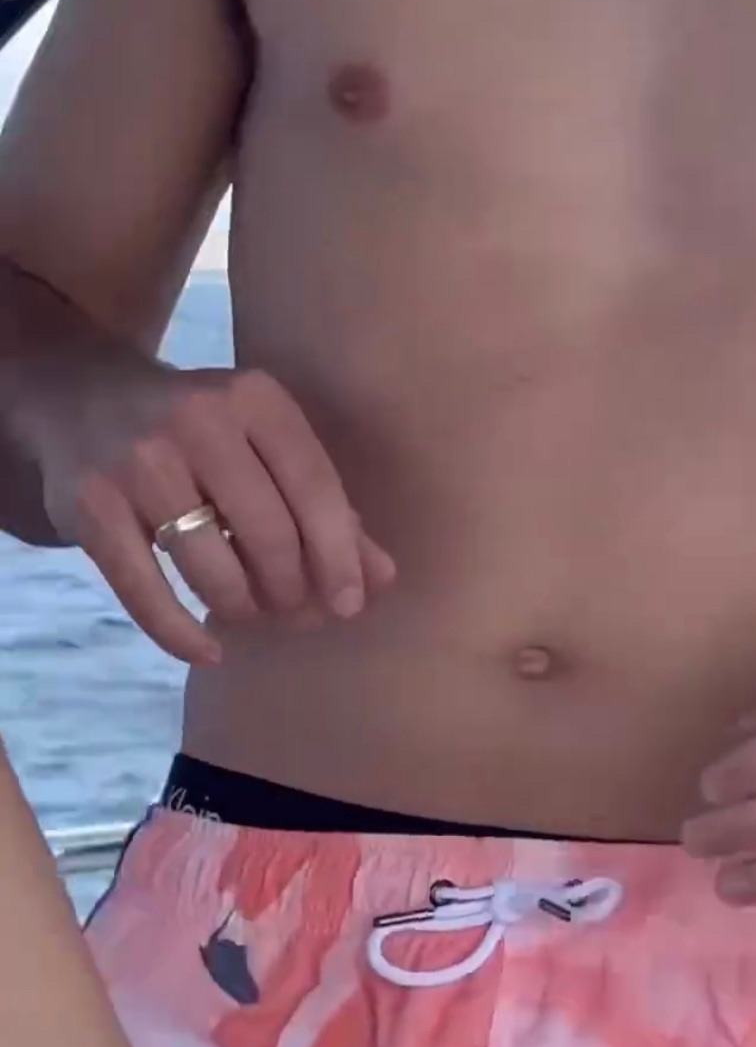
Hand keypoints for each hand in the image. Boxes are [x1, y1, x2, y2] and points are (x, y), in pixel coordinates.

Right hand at [38, 365, 395, 665]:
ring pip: (211, 566)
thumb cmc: (200, 429)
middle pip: (269, 531)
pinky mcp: (90, 506)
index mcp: (254, 397)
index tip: (351, 603)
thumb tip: (381, 580)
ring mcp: (139, 461)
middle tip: (295, 613)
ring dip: (242, 607)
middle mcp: (198, 420)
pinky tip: (209, 650)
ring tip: (251, 613)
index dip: (340, 553)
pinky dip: (181, 633)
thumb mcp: (263, 442)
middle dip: (291, 587)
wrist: (82, 396)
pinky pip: (144, 590)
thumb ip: (325, 506)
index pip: (315, 485)